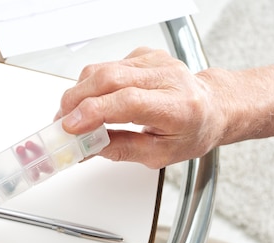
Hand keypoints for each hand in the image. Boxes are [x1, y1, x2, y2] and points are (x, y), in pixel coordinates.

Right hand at [57, 47, 273, 168]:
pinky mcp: (144, 55)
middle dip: (76, 100)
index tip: (71, 126)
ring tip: (71, 115)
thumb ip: (121, 150)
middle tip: (61, 123)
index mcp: (178, 107)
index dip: (94, 112)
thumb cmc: (191, 131)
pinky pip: (107, 66)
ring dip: (78, 92)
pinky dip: (92, 84)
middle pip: (109, 79)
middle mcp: (167, 77)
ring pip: (103, 69)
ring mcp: (155, 62)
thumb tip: (87, 147)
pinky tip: (94, 100)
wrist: (212, 106)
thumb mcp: (160, 155)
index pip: (128, 101)